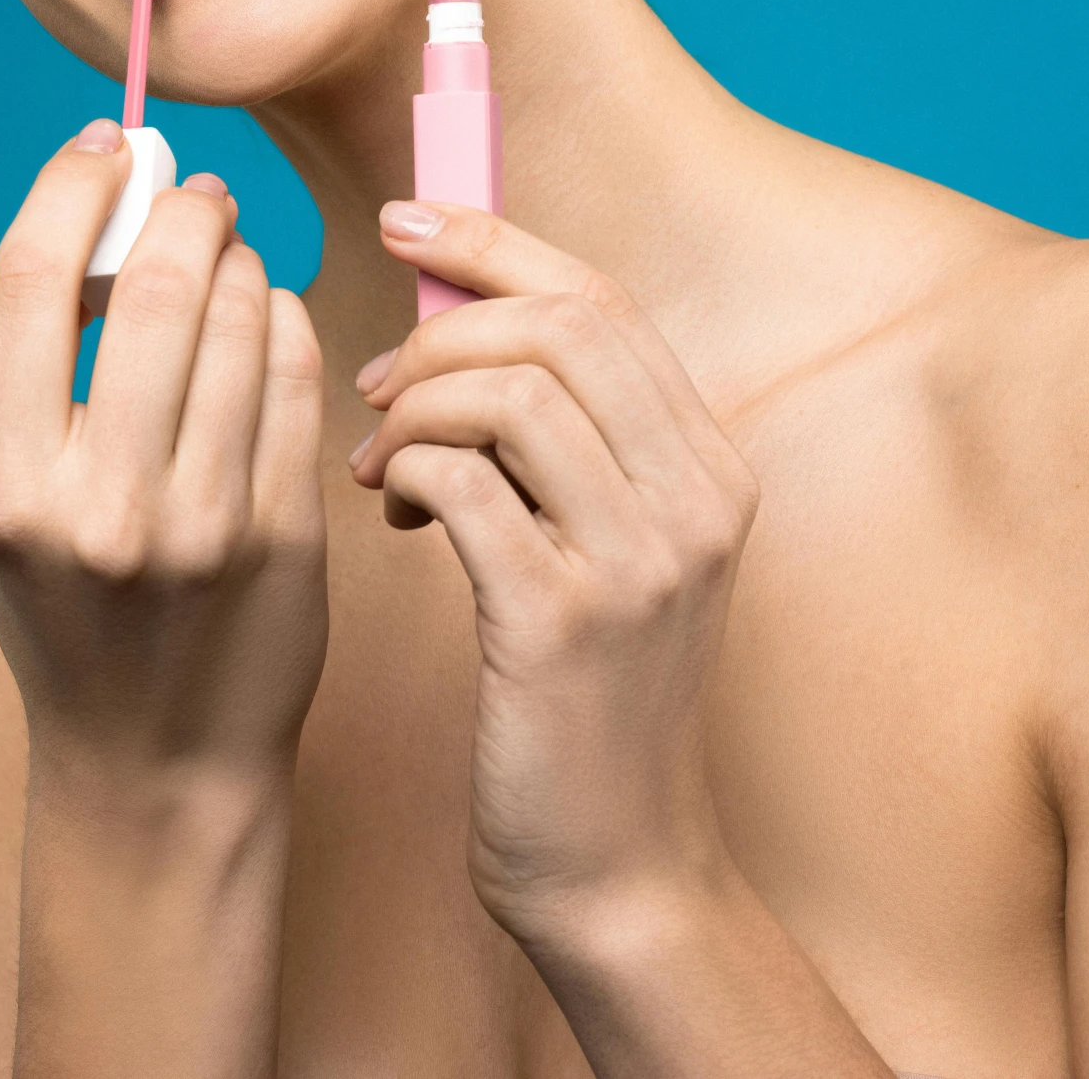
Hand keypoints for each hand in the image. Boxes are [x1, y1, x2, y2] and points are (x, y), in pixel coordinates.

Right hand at [0, 120, 327, 797]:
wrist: (151, 758)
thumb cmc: (64, 600)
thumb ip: (23, 359)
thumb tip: (93, 212)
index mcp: (7, 483)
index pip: (27, 283)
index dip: (70, 188)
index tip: (104, 146)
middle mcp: (103, 503)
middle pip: (159, 285)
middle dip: (183, 208)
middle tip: (193, 192)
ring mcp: (206, 521)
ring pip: (245, 315)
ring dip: (241, 260)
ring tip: (231, 259)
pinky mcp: (288, 532)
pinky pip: (299, 369)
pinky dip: (284, 318)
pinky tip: (267, 319)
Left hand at [352, 201, 757, 948]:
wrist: (615, 867)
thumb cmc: (583, 695)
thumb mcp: (604, 546)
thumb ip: (559, 436)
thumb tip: (451, 311)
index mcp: (709, 466)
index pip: (602, 299)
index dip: (495, 241)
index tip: (406, 222)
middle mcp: (696, 499)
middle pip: (558, 325)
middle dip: (443, 324)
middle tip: (379, 380)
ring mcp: (638, 560)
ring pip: (506, 391)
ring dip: (413, 405)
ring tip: (380, 460)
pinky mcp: (563, 620)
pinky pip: (462, 481)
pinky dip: (404, 469)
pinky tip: (389, 507)